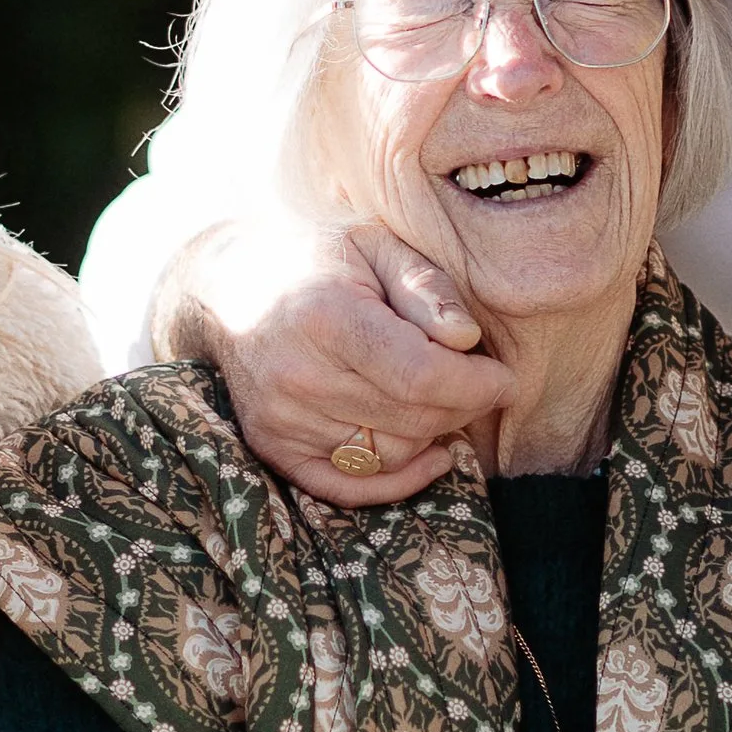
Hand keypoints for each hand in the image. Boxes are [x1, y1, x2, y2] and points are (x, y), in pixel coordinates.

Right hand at [158, 217, 510, 507]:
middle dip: (463, 406)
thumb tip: (467, 339)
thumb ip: (427, 288)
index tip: (504, 376)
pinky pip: (350, 486)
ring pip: (391, 453)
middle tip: (476, 380)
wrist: (227, 285)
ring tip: (439, 397)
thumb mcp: (377, 245)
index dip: (478, 385)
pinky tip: (431, 456)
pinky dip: (398, 480)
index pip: (422, 378)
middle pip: (413, 419)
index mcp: (327, 317)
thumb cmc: (316, 258)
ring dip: (432, 432)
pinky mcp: (273, 447)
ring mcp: (280, 418)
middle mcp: (298, 376)